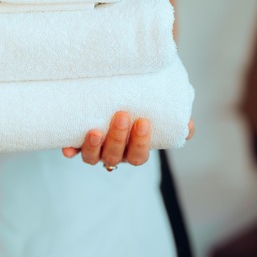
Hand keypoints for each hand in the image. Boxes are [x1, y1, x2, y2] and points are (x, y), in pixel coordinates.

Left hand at [61, 112, 194, 168]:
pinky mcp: (77, 142)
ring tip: (95, 130)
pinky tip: (67, 146)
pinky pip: (72, 150)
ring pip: (92, 157)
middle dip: (118, 138)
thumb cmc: (143, 107)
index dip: (140, 143)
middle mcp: (113, 153)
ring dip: (93, 147)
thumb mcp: (162, 111)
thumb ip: (177, 118)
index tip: (143, 122)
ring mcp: (95, 149)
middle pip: (115, 156)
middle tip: (121, 115)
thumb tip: (188, 125)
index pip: (138, 156)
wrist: (116, 98)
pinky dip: (70, 150)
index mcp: (133, 150)